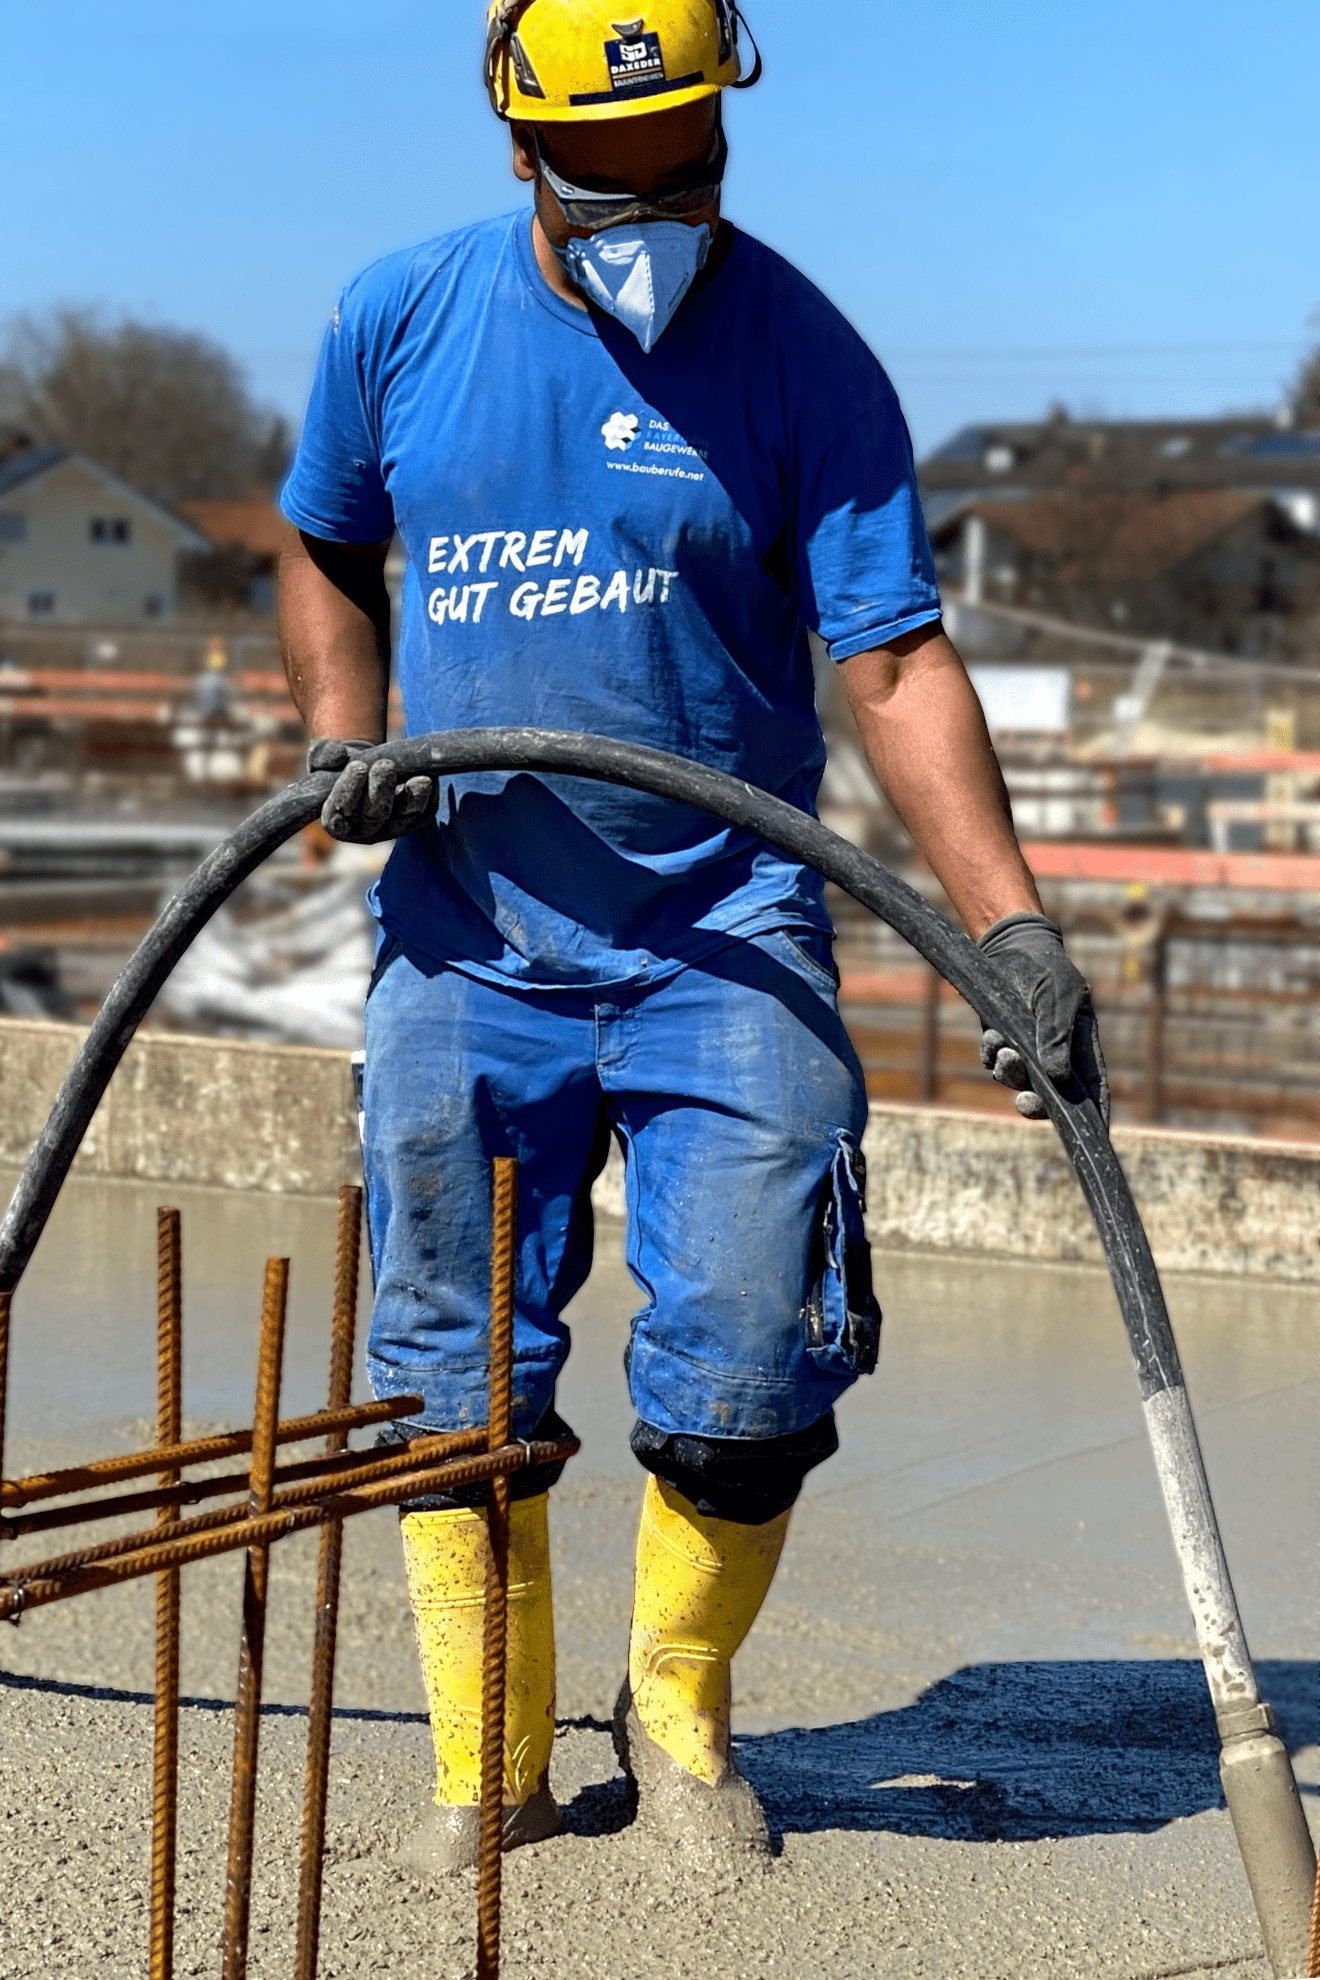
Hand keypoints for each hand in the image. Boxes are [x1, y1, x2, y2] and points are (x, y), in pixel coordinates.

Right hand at [307, 738, 435, 843]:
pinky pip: (423, 813)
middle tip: (385, 765)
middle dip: (381, 790)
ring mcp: (391, 828)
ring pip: (403, 817)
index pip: (339, 814)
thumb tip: (337, 755)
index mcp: (336, 821)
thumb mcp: (324, 757)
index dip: (348, 792)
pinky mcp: (413, 821)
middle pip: (375, 816)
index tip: (357, 766)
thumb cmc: (340, 764)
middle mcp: (364, 830)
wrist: (367, 764)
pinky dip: (428, 798)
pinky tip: (429, 779)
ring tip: (419, 779)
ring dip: (412, 798)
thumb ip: (323, 755)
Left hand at [976, 913, 1109, 1126]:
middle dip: (1038, 1106)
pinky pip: (993, 1061)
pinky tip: (992, 1034)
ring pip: (1017, 1080)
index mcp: (1081, 1046)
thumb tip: (1057, 1078)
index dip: (1095, 1116)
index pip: (1093, 1089)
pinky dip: (991, 1054)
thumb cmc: (1044, 969)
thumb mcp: (1057, 997)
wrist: (1010, 946)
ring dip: (1008, 1071)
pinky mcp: (1000, 1040)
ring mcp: (1026, 1049)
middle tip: (1025, 1102)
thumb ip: (1056, 1035)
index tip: (1092, 1138)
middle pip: (1051, 1097)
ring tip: (1004, 1049)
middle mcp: (1055, 1053)